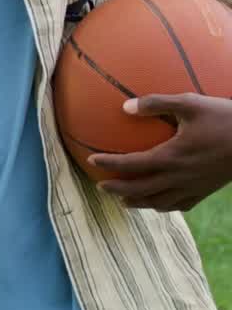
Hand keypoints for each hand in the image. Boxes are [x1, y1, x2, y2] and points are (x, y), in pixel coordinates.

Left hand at [90, 93, 231, 210]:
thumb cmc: (223, 118)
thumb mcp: (190, 103)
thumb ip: (156, 103)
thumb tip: (125, 106)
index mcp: (171, 157)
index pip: (132, 165)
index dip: (110, 164)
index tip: (92, 160)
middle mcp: (179, 177)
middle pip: (140, 190)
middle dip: (117, 190)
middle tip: (100, 186)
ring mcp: (193, 187)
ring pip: (159, 203)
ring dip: (138, 202)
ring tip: (124, 200)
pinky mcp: (205, 191)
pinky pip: (180, 205)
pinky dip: (164, 206)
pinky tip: (160, 202)